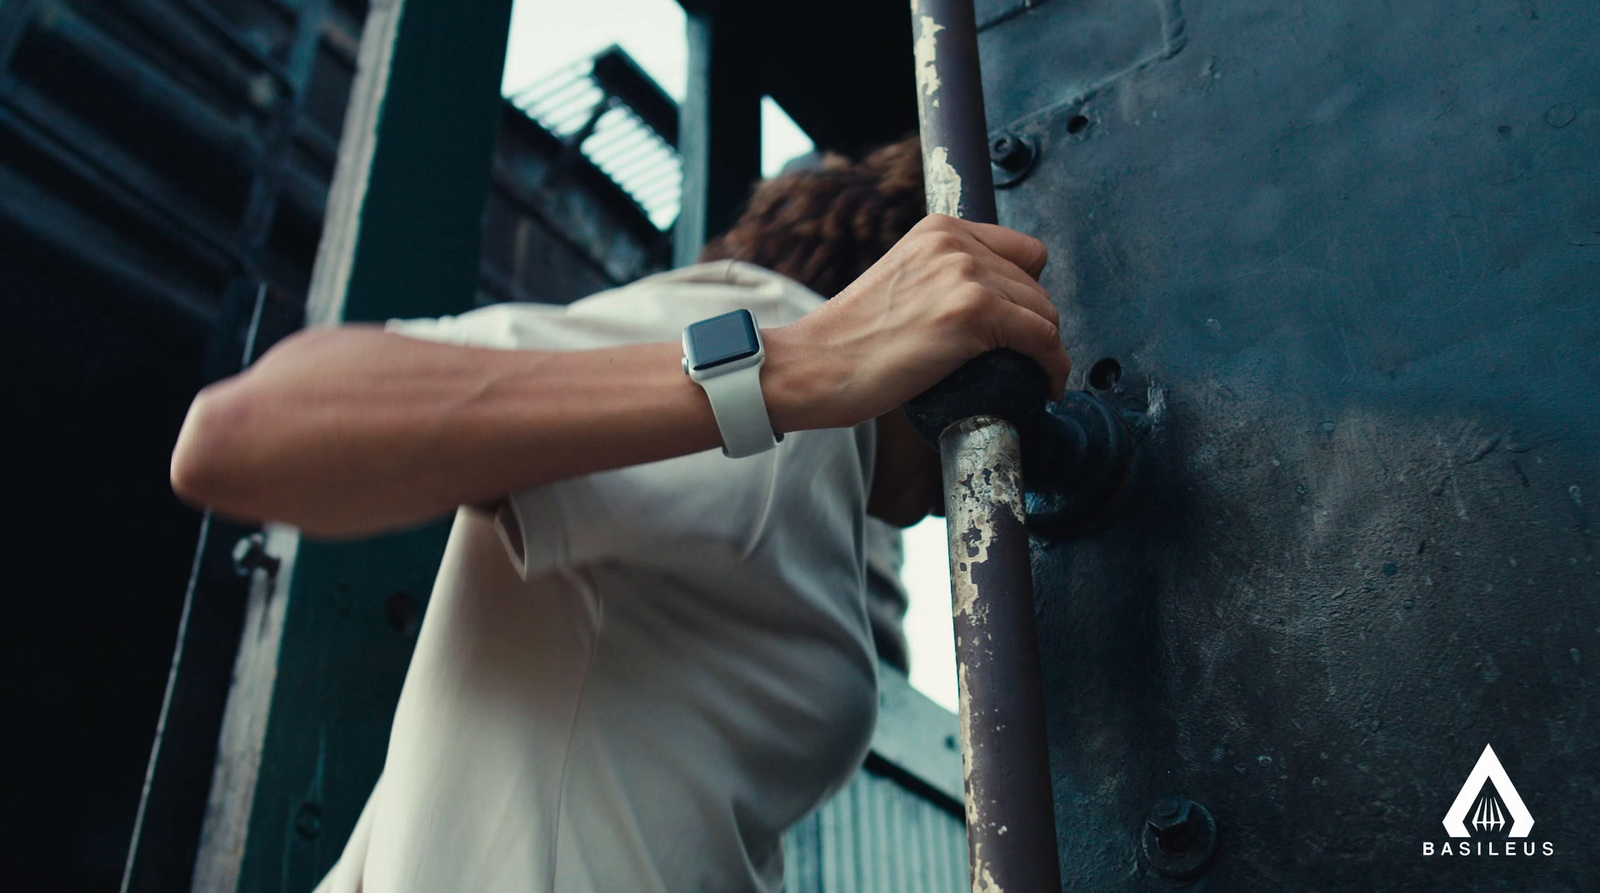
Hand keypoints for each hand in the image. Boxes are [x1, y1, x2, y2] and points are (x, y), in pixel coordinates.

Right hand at [763, 214, 1071, 431]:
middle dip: (1036, 323)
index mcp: (938, 230)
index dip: (1026, 291)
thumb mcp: (901, 283)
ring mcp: (965, 275)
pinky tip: (1046, 386)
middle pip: (1035, 282)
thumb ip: (941, 279)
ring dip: (1048, 347)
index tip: (1022, 323)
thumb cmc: (847, 342)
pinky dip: (1054, 366)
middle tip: (1025, 358)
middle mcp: (956, 242)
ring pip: (1045, 311)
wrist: (812, 366)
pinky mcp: (973, 313)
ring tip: (1037, 375)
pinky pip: (1043, 339)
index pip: (1020, 251)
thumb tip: (986, 308)